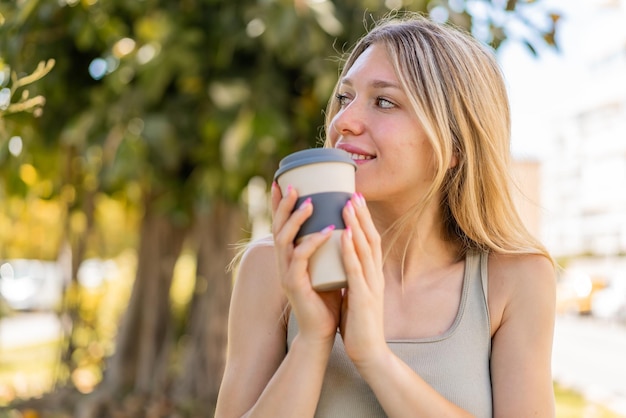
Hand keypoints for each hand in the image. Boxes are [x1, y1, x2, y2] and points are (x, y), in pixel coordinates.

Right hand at [271, 183, 341, 345]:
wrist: (323, 331)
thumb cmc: (327, 299)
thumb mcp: (326, 267)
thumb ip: (327, 249)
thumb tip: (340, 224)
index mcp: (289, 257)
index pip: (281, 224)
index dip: (279, 204)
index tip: (281, 181)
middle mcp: (283, 262)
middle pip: (277, 227)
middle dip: (284, 204)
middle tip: (292, 185)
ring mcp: (286, 273)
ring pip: (285, 239)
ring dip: (297, 219)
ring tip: (310, 202)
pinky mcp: (295, 284)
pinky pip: (301, 258)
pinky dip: (313, 242)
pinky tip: (328, 231)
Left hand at [339, 193, 387, 366]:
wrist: (368, 352)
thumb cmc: (358, 323)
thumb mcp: (355, 293)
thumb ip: (351, 276)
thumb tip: (340, 261)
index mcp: (372, 274)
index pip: (370, 241)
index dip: (363, 220)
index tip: (354, 199)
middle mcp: (375, 275)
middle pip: (371, 238)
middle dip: (362, 215)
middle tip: (353, 192)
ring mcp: (372, 285)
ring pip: (365, 249)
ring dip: (357, 225)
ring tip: (347, 204)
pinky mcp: (364, 298)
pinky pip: (356, 270)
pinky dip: (351, 250)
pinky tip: (345, 235)